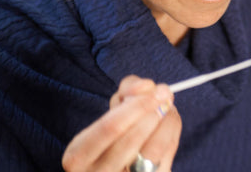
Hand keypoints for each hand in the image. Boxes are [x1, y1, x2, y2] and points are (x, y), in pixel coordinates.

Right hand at [62, 76, 180, 171]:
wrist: (120, 167)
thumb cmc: (115, 134)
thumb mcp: (112, 110)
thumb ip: (129, 91)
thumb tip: (147, 86)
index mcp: (78, 155)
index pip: (109, 128)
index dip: (136, 106)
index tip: (155, 89)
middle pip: (131, 141)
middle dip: (153, 113)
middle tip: (166, 96)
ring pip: (153, 151)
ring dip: (167, 122)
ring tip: (168, 108)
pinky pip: (167, 158)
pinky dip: (172, 134)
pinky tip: (169, 124)